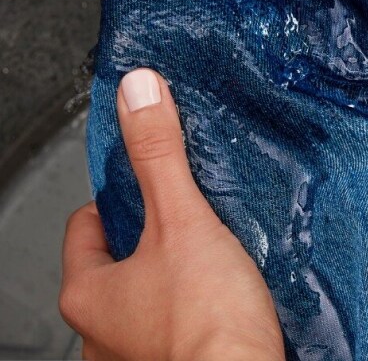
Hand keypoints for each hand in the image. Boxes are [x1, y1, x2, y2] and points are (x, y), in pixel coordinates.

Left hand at [60, 69, 284, 360]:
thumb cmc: (208, 324)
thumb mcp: (182, 220)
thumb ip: (159, 156)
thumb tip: (138, 93)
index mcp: (89, 294)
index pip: (85, 226)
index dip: (117, 199)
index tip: (147, 188)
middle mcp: (100, 333)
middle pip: (116, 262)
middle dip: (151, 239)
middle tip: (189, 221)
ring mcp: (134, 356)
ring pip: (146, 297)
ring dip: (174, 276)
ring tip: (211, 260)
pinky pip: (174, 325)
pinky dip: (193, 307)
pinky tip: (222, 298)